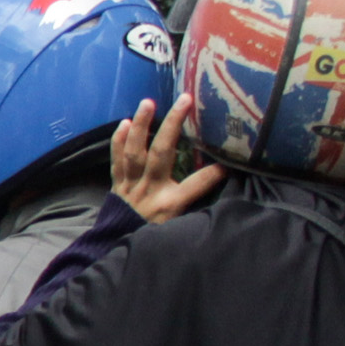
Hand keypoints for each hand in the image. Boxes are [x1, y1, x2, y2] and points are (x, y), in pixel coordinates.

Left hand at [110, 98, 223, 224]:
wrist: (119, 245)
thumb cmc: (155, 231)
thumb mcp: (181, 222)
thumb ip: (196, 197)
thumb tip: (221, 173)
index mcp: (171, 203)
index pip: (197, 184)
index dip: (213, 172)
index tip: (228, 161)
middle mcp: (149, 191)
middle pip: (161, 153)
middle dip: (172, 125)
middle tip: (184, 100)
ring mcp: (130, 186)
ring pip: (134, 151)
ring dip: (141, 125)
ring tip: (148, 103)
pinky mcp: (117, 184)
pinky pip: (116, 160)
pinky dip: (118, 141)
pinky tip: (123, 124)